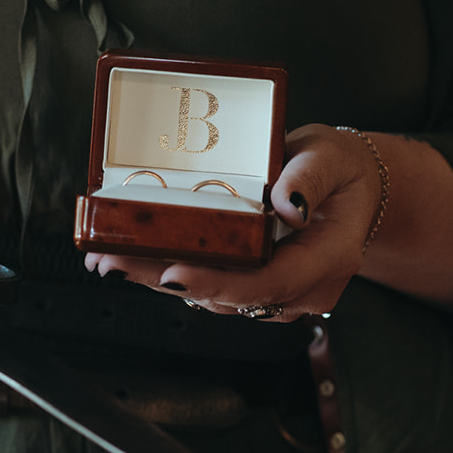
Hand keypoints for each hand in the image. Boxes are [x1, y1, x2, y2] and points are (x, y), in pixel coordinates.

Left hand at [82, 124, 381, 321]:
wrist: (345, 191)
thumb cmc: (339, 171)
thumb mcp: (331, 156)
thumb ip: (309, 177)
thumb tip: (286, 205)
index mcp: (327, 260)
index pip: (270, 282)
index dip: (219, 282)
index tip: (173, 274)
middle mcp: (301, 288)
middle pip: (227, 296)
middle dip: (165, 280)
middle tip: (111, 262)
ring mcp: (276, 294)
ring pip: (210, 295)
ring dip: (156, 278)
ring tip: (107, 257)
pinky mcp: (252, 287)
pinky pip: (208, 285)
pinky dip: (167, 271)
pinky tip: (129, 257)